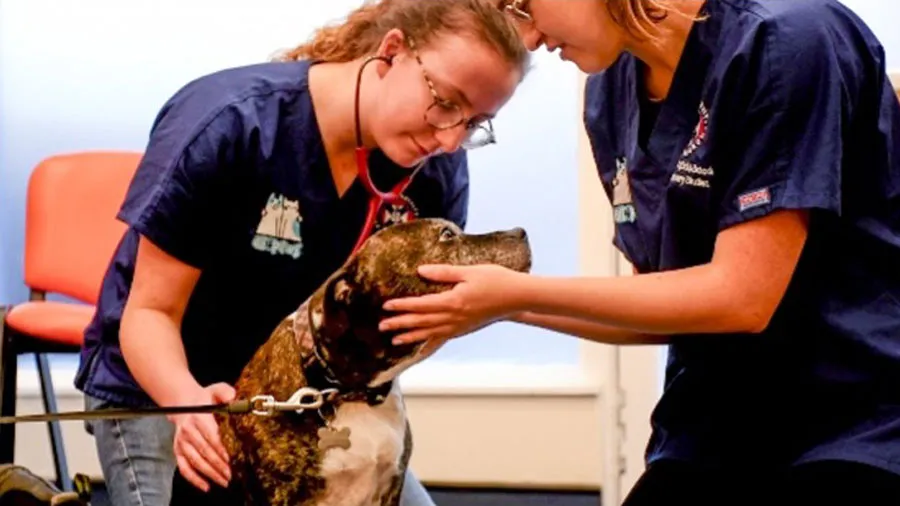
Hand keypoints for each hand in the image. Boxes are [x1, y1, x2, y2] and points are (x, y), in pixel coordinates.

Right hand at [169, 382, 234, 491]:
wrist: (184, 402)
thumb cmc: (205, 398)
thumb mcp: (215, 389)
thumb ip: (225, 391)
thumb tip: (233, 397)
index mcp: (198, 416)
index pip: (209, 434)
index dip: (219, 448)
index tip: (230, 458)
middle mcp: (187, 430)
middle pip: (203, 450)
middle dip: (218, 464)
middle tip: (231, 474)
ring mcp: (181, 442)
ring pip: (195, 461)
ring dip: (209, 473)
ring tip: (223, 481)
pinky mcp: (178, 450)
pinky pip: (184, 467)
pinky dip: (193, 479)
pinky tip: (205, 486)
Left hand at [379, 264, 525, 343]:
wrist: (516, 297)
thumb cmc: (496, 280)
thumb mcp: (469, 271)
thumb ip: (444, 272)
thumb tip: (421, 271)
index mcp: (453, 301)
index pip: (421, 304)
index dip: (402, 306)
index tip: (386, 306)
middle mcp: (454, 317)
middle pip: (421, 321)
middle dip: (400, 324)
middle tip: (381, 326)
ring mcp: (459, 326)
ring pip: (430, 333)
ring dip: (411, 337)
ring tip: (395, 340)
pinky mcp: (464, 329)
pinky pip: (443, 339)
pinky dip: (429, 344)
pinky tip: (420, 348)